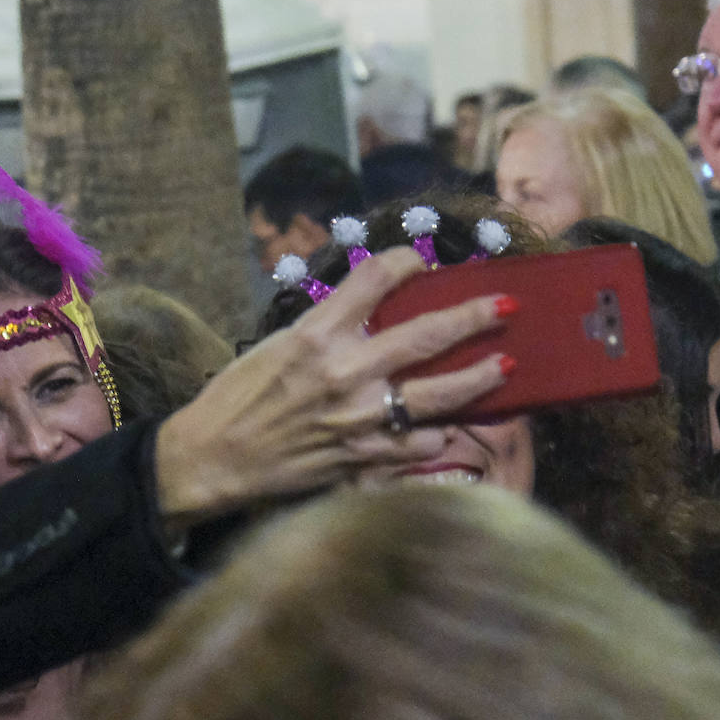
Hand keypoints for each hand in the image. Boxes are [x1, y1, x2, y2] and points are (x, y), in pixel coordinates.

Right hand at [154, 247, 511, 520]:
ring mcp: (359, 418)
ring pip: (439, 394)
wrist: (213, 457)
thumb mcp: (274, 346)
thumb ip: (324, 329)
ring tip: (506, 366)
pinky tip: (442, 428)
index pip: (374, 280)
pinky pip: (420, 444)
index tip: (419, 261)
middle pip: (426, 334)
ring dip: (479, 377)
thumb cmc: (236, 398)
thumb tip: (367, 312)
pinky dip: (436, 435)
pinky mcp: (363, 457)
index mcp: (315, 335)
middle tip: (504, 304)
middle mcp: (344, 372)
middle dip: (473, 315)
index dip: (404, 262)